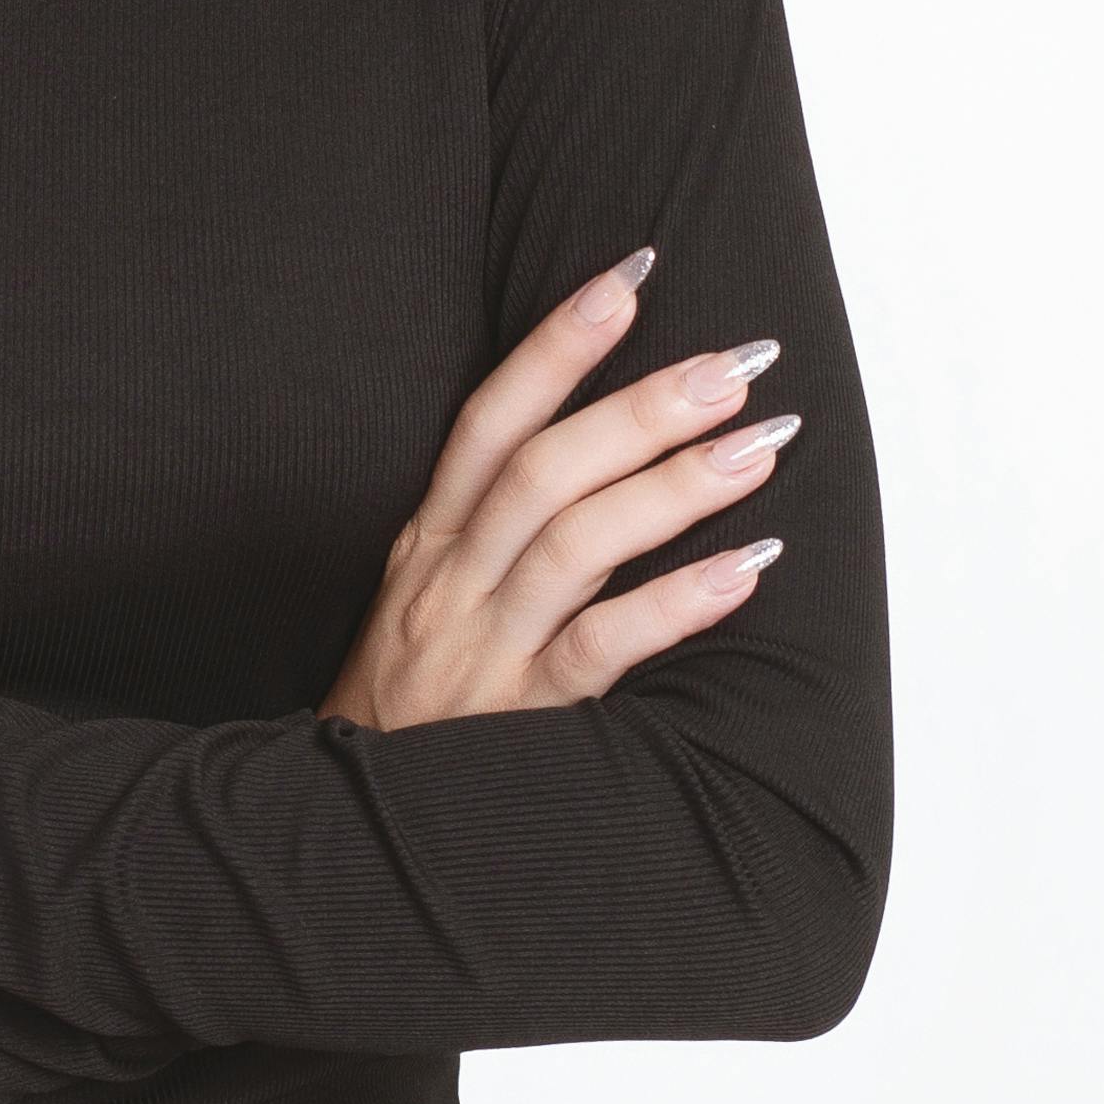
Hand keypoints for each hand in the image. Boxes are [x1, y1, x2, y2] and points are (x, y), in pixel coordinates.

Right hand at [321, 253, 797, 729]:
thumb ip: (490, 528)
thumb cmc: (411, 705)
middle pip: (543, 470)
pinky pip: (603, 646)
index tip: (628, 278)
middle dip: (642, 406)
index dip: (556, 345)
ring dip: (675, 486)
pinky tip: (745, 569)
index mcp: (428, 541)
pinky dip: (676, 602)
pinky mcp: (519, 719)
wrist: (341, 826)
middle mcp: (449, 582)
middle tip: (735, 363)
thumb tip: (598, 445)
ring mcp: (482, 649)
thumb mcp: (425, 599)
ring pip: (576, 543)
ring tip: (762, 444)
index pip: (489, 421)